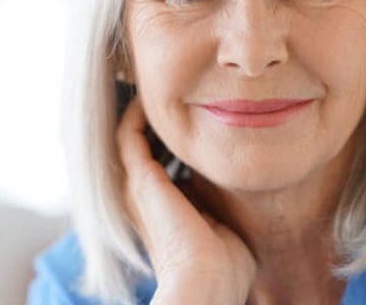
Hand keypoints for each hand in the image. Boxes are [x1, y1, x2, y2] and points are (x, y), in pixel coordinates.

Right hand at [117, 95, 256, 303]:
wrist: (208, 282)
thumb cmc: (224, 263)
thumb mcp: (221, 219)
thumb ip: (219, 196)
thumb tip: (239, 176)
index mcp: (156, 205)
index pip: (153, 157)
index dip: (164, 132)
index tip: (188, 106)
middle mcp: (139, 194)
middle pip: (136, 142)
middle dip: (152, 115)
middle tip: (173, 87)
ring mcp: (136, 187)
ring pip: (126, 134)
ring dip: (142, 109)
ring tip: (162, 83)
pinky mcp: (140, 179)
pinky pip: (128, 134)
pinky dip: (137, 112)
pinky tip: (155, 95)